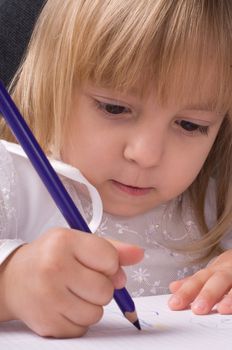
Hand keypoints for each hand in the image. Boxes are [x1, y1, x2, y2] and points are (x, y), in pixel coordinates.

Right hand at [0, 228, 143, 337]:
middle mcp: (54, 267)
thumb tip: (139, 254)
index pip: (110, 259)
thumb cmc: (51, 256)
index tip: (96, 262)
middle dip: (101, 286)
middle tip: (83, 279)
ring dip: (91, 304)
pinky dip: (79, 319)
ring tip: (73, 291)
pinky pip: (83, 328)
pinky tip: (64, 305)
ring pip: (97, 312)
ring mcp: (48, 298)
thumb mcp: (78, 242)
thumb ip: (111, 248)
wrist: (14, 278)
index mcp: (64, 241)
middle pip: (106, 290)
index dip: (110, 264)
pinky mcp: (47, 323)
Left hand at [168, 249, 231, 314]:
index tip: (174, 304)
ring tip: (223, 309)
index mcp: (215, 271)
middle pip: (218, 280)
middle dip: (208, 294)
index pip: (198, 280)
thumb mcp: (212, 272)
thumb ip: (195, 282)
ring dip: (230, 297)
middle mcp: (228, 271)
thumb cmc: (230, 268)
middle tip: (198, 309)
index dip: (186, 292)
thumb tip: (173, 288)